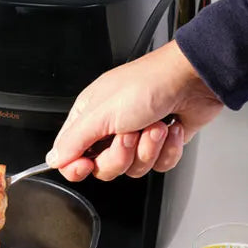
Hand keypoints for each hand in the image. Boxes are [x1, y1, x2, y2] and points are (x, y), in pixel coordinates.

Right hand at [47, 40, 224, 181]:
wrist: (194, 78)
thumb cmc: (150, 83)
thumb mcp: (101, 113)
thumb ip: (73, 141)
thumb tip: (53, 159)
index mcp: (89, 117)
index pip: (70, 156)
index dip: (77, 167)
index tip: (86, 165)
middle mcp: (110, 129)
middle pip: (103, 168)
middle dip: (121, 155)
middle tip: (129, 134)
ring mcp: (137, 138)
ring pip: (132, 169)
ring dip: (148, 149)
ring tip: (155, 125)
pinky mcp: (161, 144)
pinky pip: (158, 166)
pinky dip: (168, 150)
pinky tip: (171, 129)